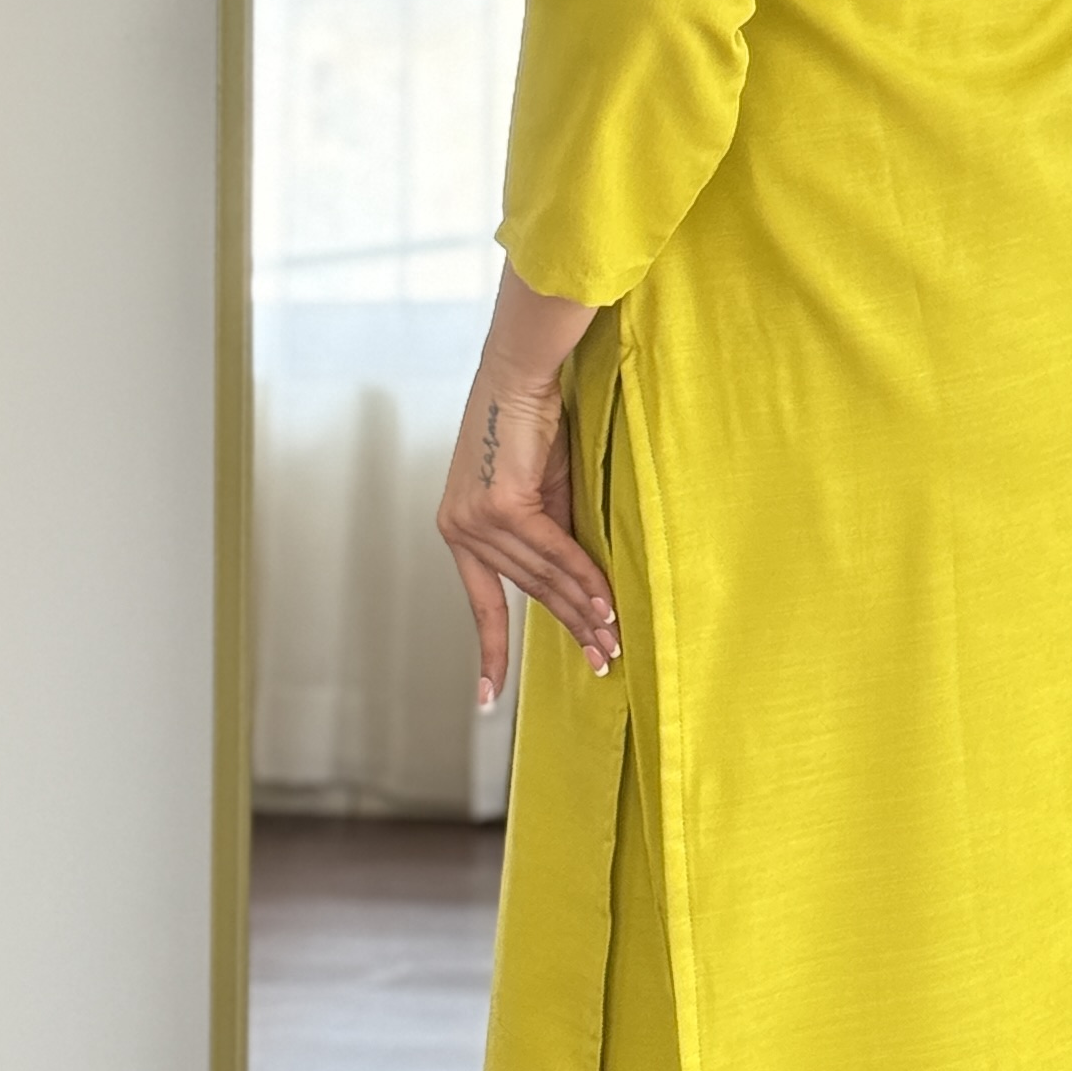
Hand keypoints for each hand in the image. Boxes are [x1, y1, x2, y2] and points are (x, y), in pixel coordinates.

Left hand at [435, 272, 615, 702]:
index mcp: (459, 528)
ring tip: (612, 636)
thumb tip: (578, 586)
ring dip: (581, 607)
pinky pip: (551, 551)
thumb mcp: (540, 492)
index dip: (488, 649)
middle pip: (525, 589)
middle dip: (567, 626)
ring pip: (540, 575)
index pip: (480, 600)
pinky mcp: (500, 504)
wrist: (521, 374)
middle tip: (602, 657)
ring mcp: (476, 518)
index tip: (488, 696)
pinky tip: (604, 600)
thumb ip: (550, 535)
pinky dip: (582, 576)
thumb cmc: (531, 424)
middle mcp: (459, 528)